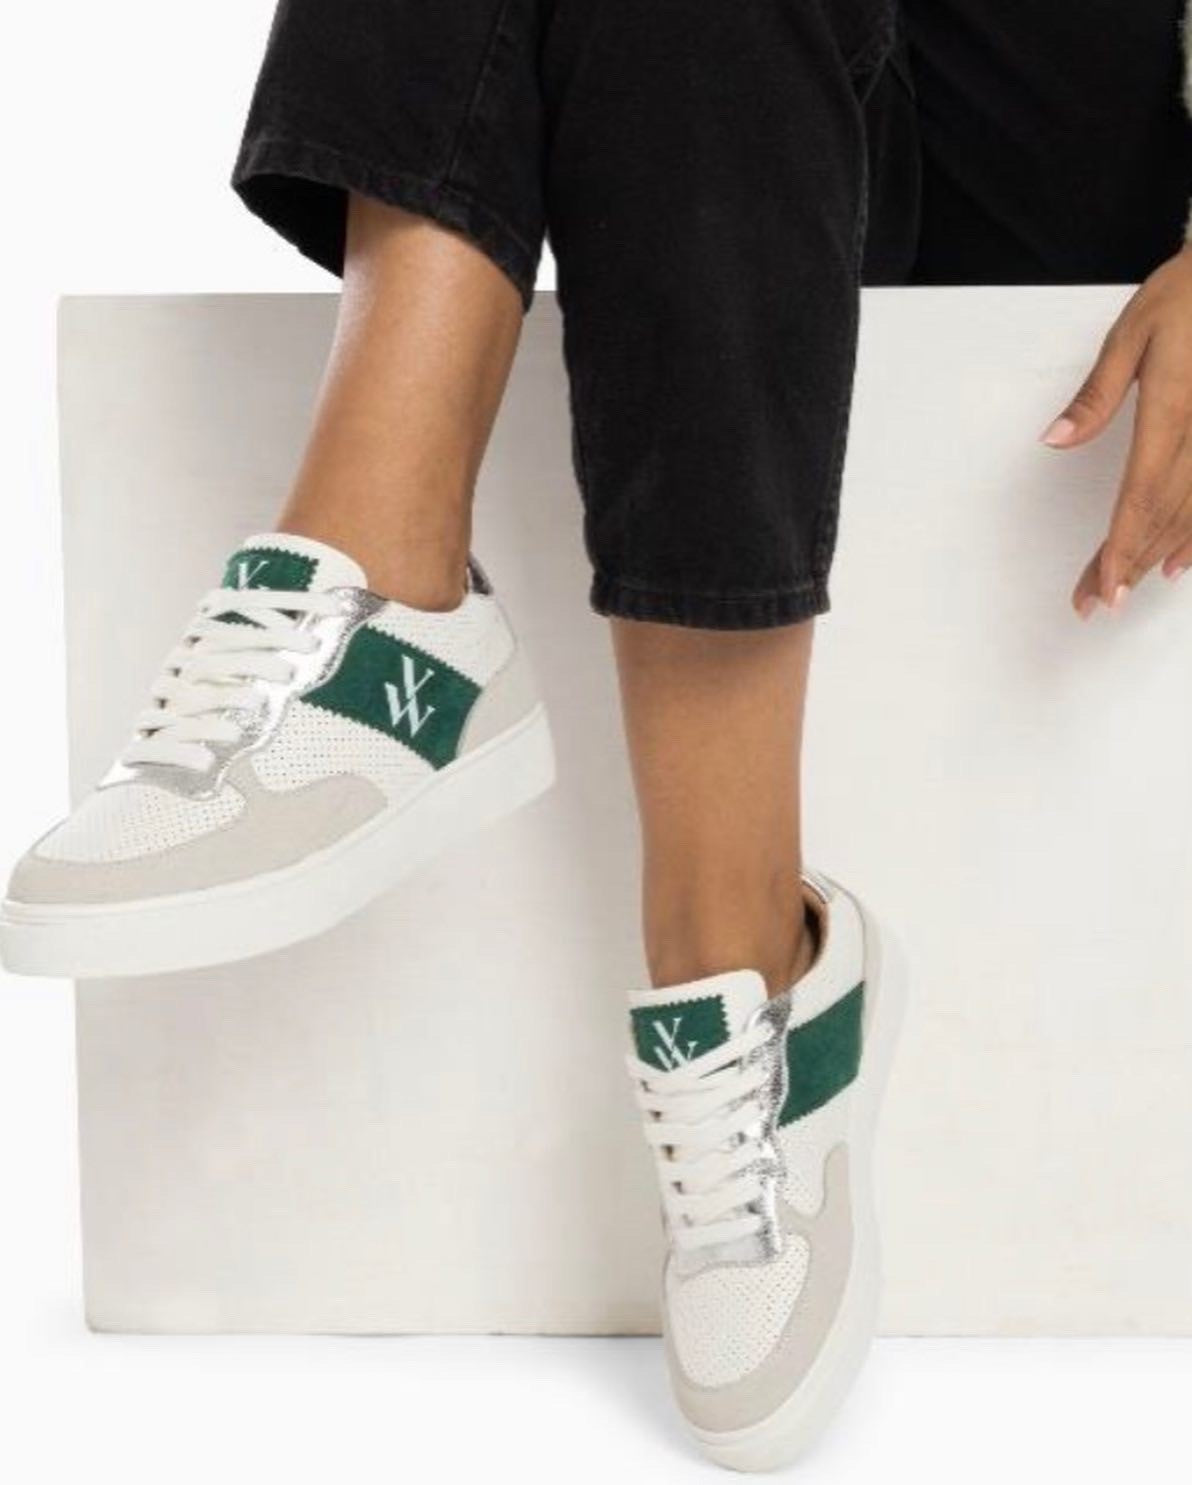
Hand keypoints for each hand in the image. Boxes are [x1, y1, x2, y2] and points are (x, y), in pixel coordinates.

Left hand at [1041, 244, 1191, 618]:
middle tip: (1097, 602)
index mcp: (1172, 409)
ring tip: (1128, 587)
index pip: (1140, 495)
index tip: (1102, 586)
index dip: (1121, 547)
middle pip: (1163, 514)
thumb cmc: (1190, 293)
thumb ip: (1096, 394)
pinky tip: (1182, 560)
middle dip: (1129, 563)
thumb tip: (1054, 439)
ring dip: (1160, 554)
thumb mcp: (1133, 333)